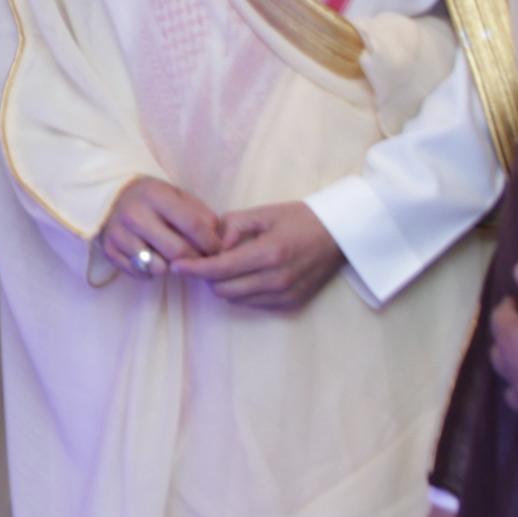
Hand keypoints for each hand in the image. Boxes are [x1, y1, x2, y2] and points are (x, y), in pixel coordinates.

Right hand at [96, 175, 225, 280]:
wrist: (113, 195)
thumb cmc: (154, 198)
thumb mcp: (178, 196)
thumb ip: (201, 215)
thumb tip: (221, 241)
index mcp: (156, 195)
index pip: (194, 226)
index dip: (211, 243)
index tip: (217, 250)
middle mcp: (135, 214)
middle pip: (177, 251)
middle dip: (195, 261)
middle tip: (200, 260)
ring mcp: (119, 233)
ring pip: (157, 267)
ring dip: (171, 268)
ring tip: (173, 258)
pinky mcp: (108, 249)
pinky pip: (139, 273)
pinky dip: (151, 272)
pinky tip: (153, 258)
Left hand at [192, 199, 345, 312]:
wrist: (341, 234)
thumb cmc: (300, 218)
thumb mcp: (264, 212)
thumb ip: (232, 226)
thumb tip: (213, 246)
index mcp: (269, 253)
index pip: (219, 270)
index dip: (193, 269)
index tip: (176, 265)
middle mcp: (276, 279)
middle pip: (222, 290)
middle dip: (207, 276)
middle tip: (206, 259)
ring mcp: (285, 295)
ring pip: (236, 300)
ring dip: (224, 285)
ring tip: (227, 265)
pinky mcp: (291, 304)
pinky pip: (253, 303)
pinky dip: (242, 291)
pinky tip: (246, 274)